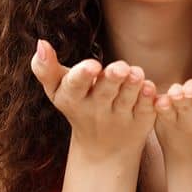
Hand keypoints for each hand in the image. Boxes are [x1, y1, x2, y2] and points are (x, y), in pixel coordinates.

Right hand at [30, 39, 157, 162]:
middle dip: (112, 79)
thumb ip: (45, 68)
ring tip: (136, 73)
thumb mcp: (57, 90)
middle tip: (121, 68)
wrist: (103, 149)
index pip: (75, 87)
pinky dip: (148, 100)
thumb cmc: (77, 105)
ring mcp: (119, 117)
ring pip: (127, 100)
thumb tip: (40, 42)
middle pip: (105, 92)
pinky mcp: (140, 122)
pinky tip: (150, 87)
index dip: (83, 76)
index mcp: (72, 99)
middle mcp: (96, 110)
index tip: (92, 65)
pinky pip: (145, 110)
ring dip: (133, 86)